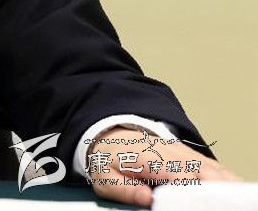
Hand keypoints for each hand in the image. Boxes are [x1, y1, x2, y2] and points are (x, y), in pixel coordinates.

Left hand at [86, 127, 241, 206]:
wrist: (110, 136)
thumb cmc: (109, 160)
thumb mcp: (105, 177)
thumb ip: (125, 190)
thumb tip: (148, 198)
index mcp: (151, 159)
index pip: (181, 176)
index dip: (194, 192)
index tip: (200, 205)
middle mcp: (172, 153)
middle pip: (204, 173)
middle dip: (216, 191)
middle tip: (221, 205)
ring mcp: (184, 154)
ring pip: (214, 169)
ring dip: (226, 185)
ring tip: (233, 202)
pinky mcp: (192, 158)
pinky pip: (215, 168)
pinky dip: (226, 179)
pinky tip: (233, 190)